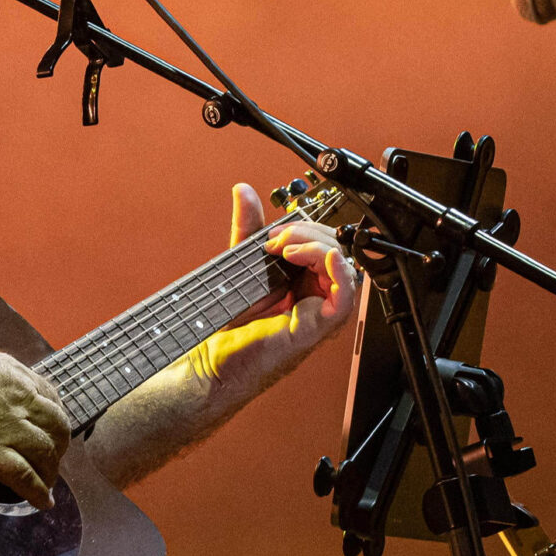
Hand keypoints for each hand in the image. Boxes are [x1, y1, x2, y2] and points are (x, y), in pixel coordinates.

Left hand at [189, 182, 359, 385]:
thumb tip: (244, 192)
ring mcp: (317, 313)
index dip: (306, 230)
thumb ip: (247, 229)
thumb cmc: (229, 326)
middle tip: (277, 240)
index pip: (324, 245)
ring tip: (286, 248)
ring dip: (318, 248)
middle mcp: (315, 298)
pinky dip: (341, 273)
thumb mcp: (240, 264)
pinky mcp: (315, 329)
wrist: (210, 363)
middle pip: (337, 252)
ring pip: (344, 269)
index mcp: (304, 283)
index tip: (275, 232)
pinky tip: (322, 257)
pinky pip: (344, 299)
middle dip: (309, 234)